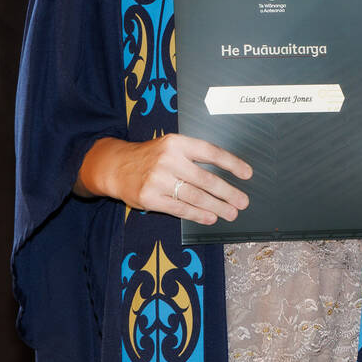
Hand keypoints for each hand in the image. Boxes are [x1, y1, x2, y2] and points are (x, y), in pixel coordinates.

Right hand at [77, 134, 251, 225]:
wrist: (115, 166)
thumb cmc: (150, 158)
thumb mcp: (170, 147)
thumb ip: (192, 157)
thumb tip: (224, 176)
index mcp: (177, 143)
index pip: (210, 152)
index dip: (231, 163)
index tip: (247, 173)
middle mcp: (169, 159)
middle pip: (206, 179)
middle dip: (228, 193)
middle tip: (242, 202)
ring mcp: (159, 179)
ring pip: (196, 196)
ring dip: (217, 207)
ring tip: (230, 213)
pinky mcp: (151, 198)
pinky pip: (180, 209)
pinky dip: (198, 215)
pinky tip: (210, 218)